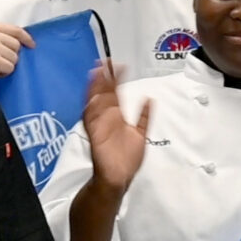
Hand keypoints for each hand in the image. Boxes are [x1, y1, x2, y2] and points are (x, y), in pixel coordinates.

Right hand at [82, 64, 153, 193]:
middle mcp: (107, 118)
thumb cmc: (127, 159)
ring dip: (94, 88)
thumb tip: (149, 99)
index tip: (118, 64)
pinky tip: (92, 96)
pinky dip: (90, 107)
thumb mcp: (141, 134)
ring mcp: (99, 125)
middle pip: (103, 93)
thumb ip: (144, 117)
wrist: (118, 178)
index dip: (116, 78)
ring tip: (96, 72)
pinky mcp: (94, 135)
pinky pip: (90, 119)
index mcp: (117, 117)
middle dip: (103, 77)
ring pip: (95, 102)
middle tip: (104, 61)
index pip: (115, 93)